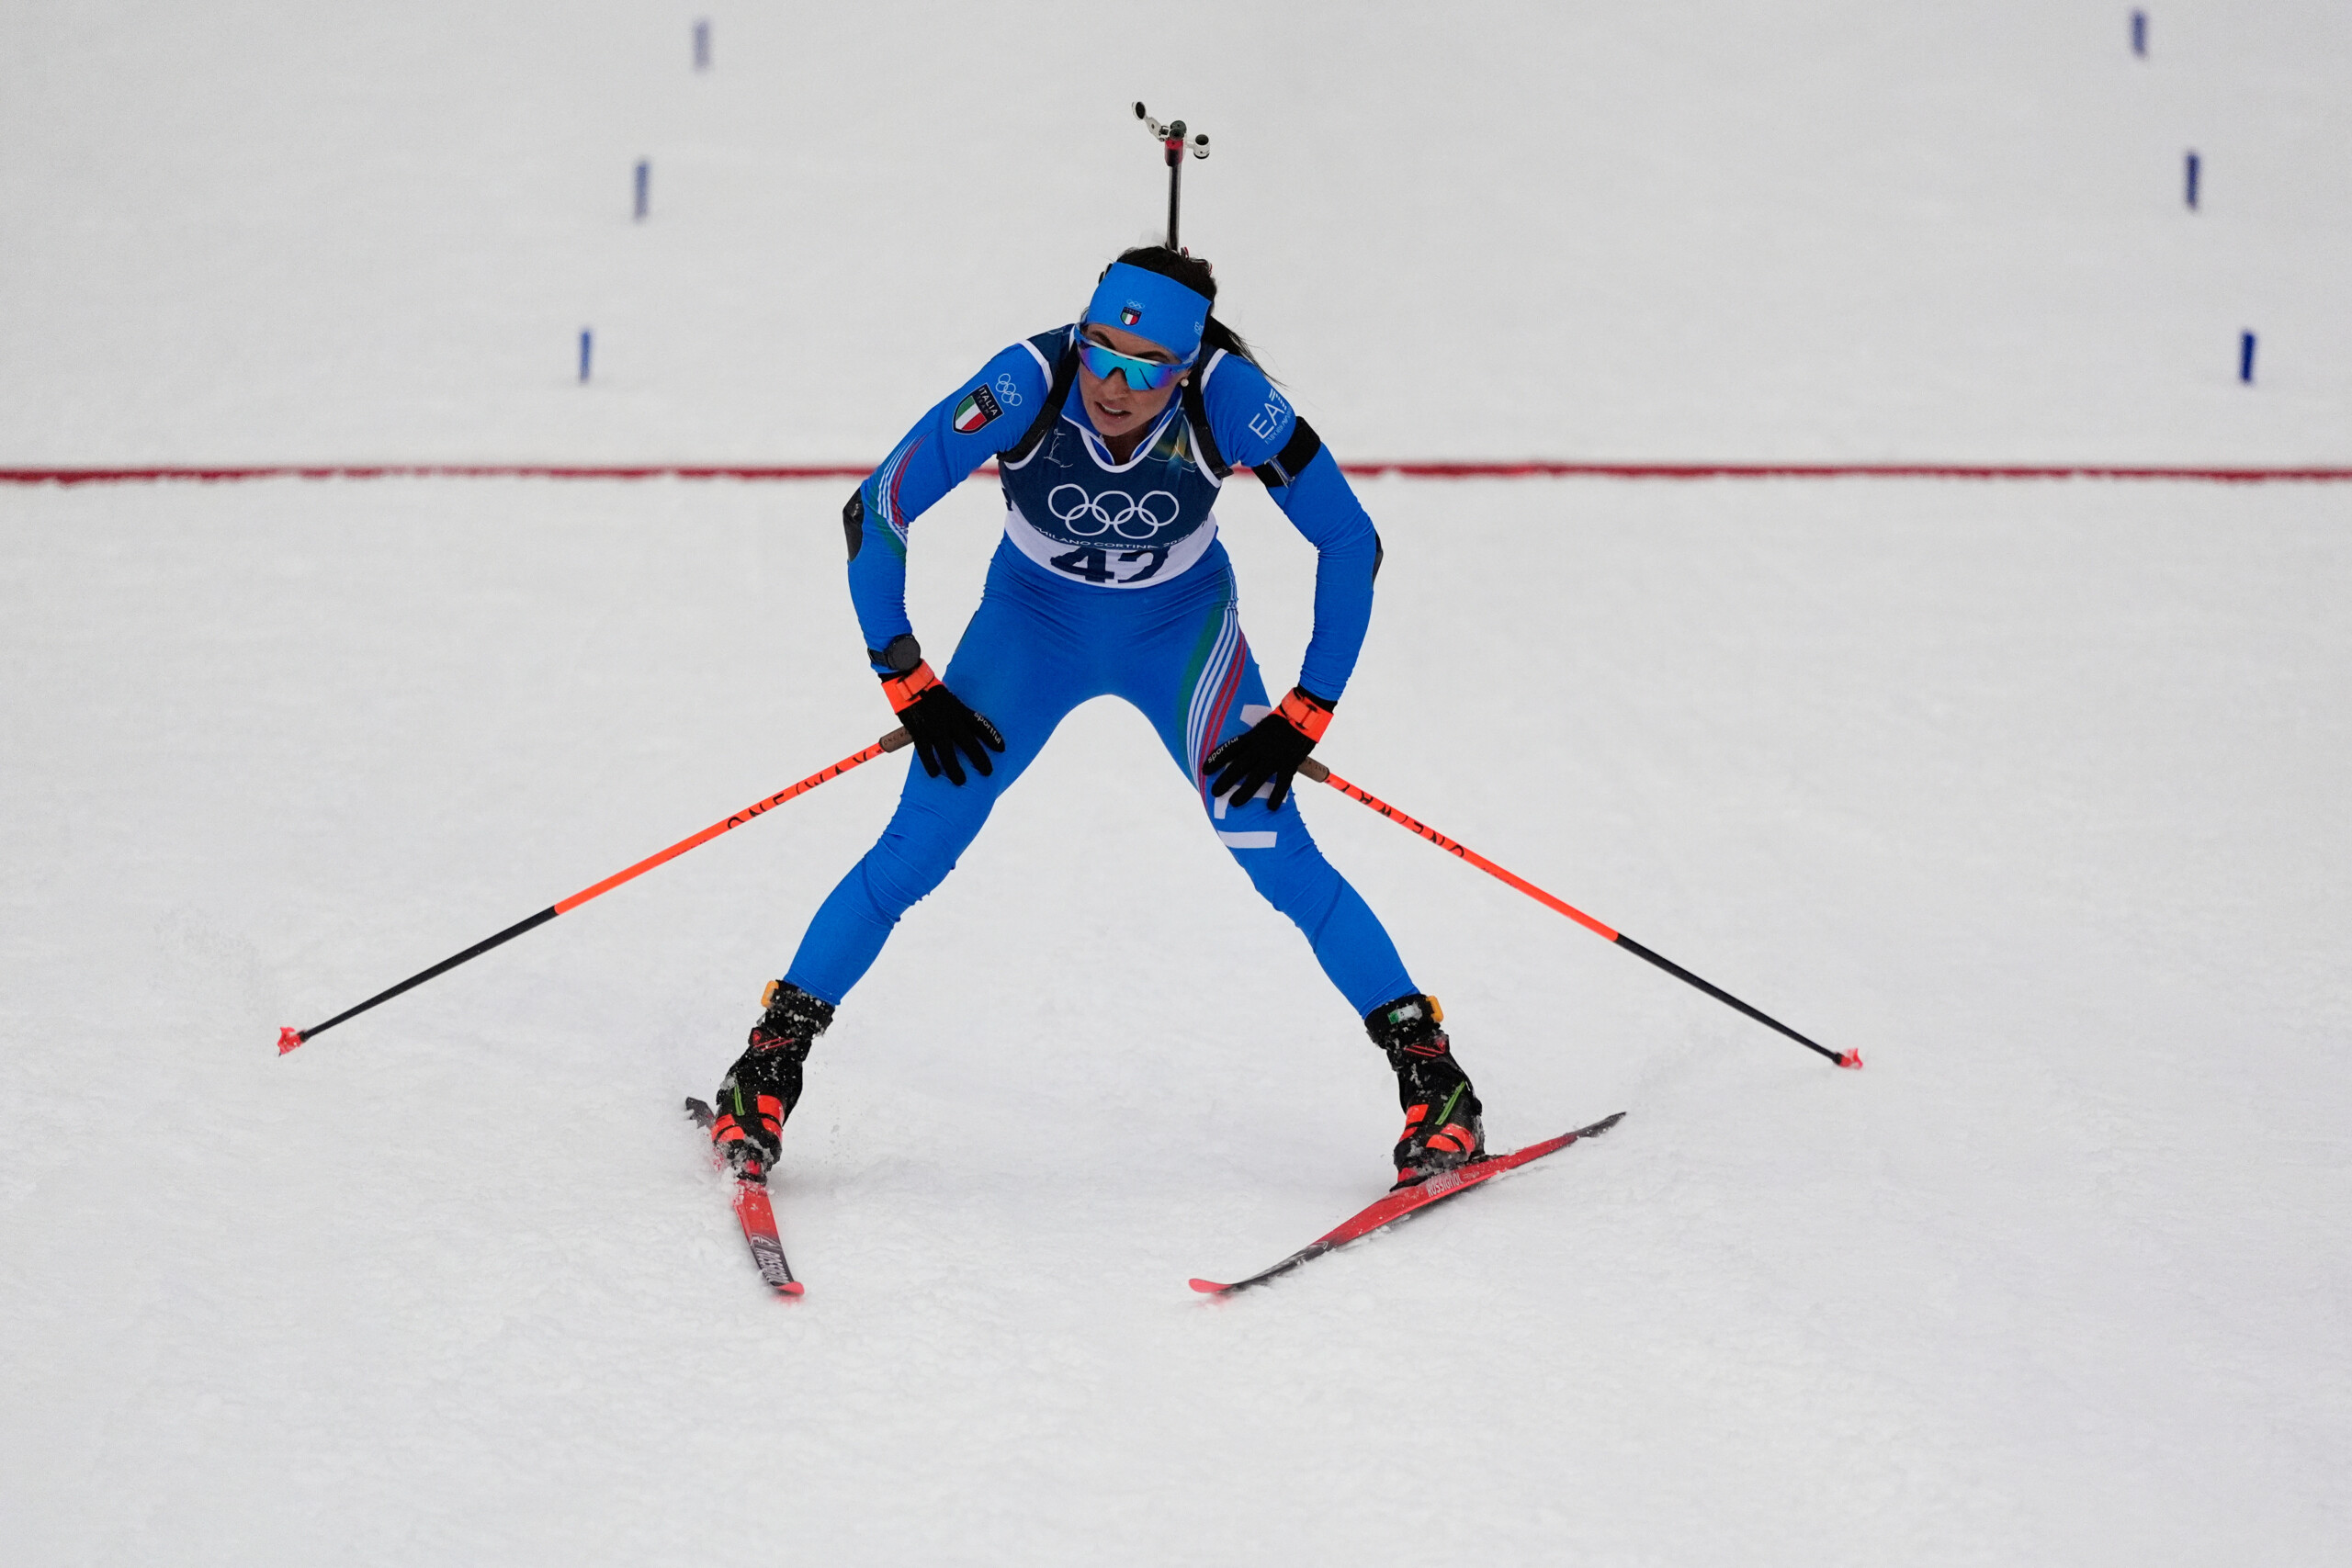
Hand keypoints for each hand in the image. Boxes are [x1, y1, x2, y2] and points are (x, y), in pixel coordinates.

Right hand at [883, 662, 1004, 785]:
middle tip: (988, 772)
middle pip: (969, 743)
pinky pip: (926, 751)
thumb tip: (959, 726)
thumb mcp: (947, 696)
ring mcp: (934, 726)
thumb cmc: (927, 687)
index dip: (992, 736)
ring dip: (955, 768)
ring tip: (961, 781)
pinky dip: (931, 764)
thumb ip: (954, 711)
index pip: (980, 723)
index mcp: (958, 709)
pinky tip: (935, 774)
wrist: (907, 679)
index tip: (1002, 748)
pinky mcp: (919, 730)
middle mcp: (950, 719)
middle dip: (979, 759)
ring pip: (947, 752)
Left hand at [1205, 687, 1332, 810]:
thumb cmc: (1284, 719)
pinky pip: (1282, 783)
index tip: (1204, 770)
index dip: (1216, 759)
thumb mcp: (1264, 726)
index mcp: (1253, 736)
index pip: (1230, 748)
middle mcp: (1260, 747)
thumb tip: (1246, 751)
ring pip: (1255, 778)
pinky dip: (1276, 796)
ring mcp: (1274, 757)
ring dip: (1244, 792)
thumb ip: (1255, 739)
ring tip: (1234, 803)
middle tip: (1214, 793)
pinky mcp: (1289, 763)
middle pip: (1238, 767)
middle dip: (1225, 781)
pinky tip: (1271, 807)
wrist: (1306, 713)